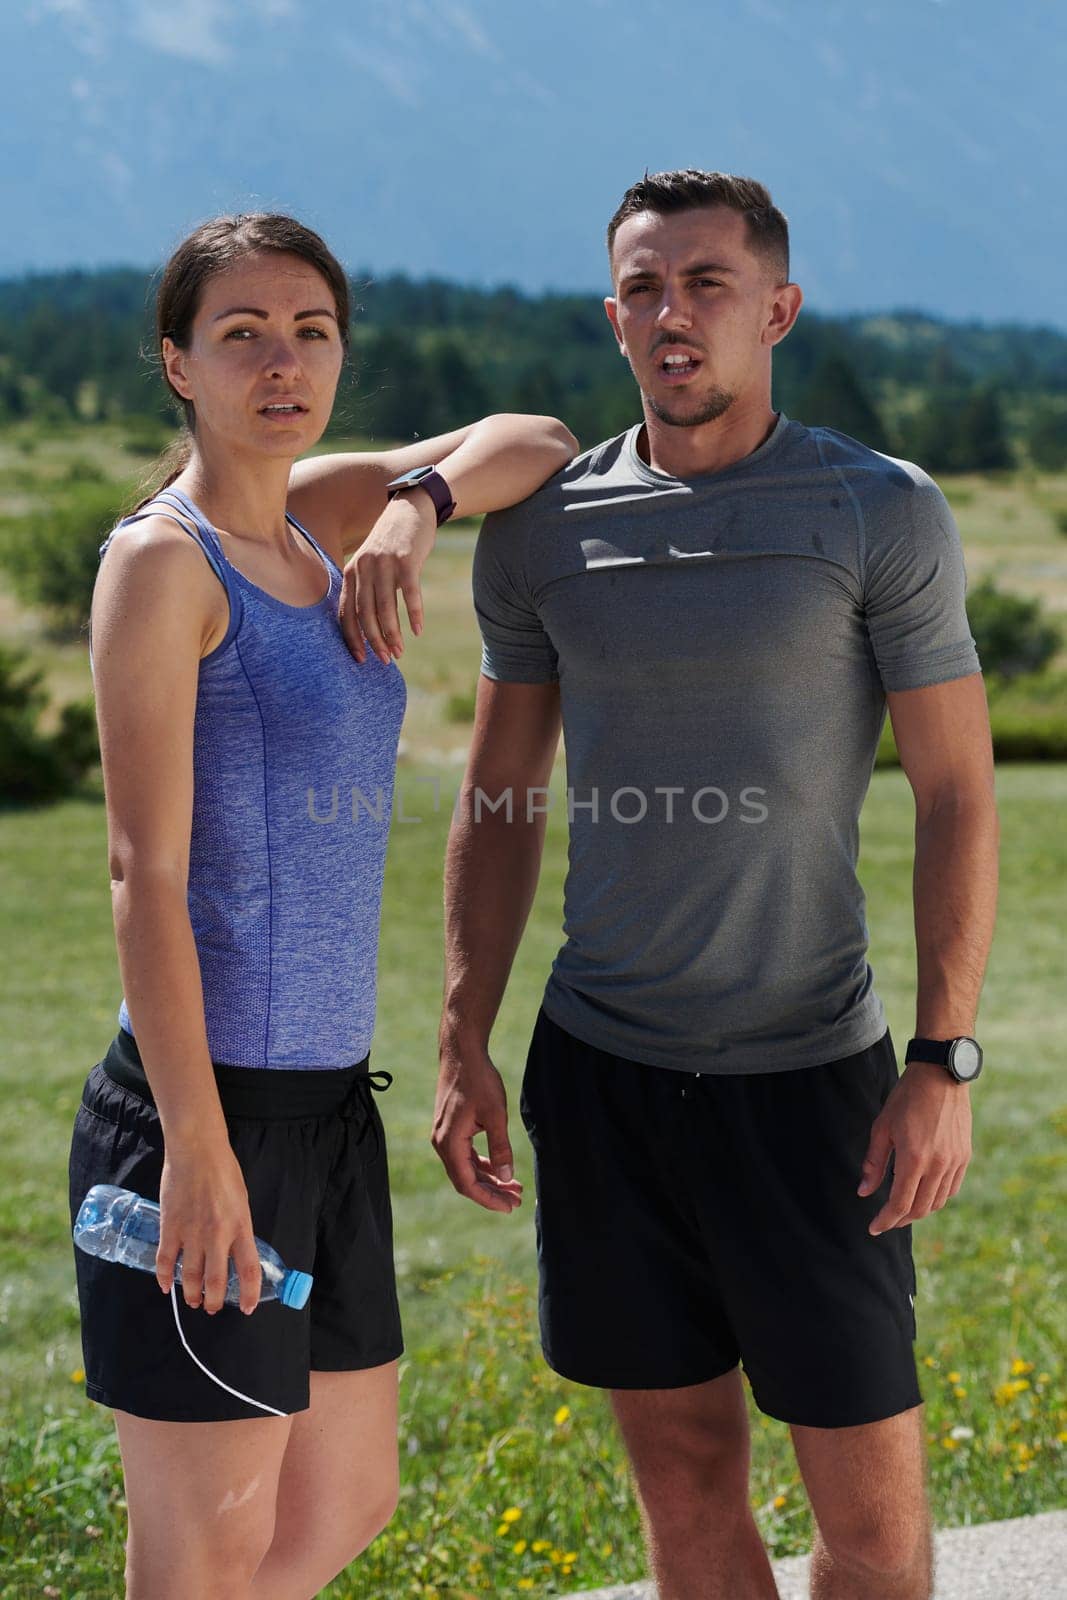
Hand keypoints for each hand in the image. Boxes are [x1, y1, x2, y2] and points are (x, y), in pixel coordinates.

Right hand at [156, 1139, 262, 1314]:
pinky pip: (166, 1261)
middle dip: (214, 1302)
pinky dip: (165, 1277)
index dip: (249, 1294)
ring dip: (192, 1294)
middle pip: (216, 1282)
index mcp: (240, 1227)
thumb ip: (238, 1228)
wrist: (197, 1151)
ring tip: (193, 1301)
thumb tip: (234, 1251)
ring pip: (191, 1277)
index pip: (248, 1270)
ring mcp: (192, 1233)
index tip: (247, 1307)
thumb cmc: (224, 1171)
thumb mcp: (241, 1201)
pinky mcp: (170, 1227)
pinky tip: (167, 1286)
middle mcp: (217, 1235)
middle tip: (211, 1307)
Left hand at [339, 488, 435, 663]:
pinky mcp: (406, 558)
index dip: (353, 638)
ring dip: (393, 633)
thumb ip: (365, 589)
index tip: (361, 660)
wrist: (411, 508)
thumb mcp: (370, 564)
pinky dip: (414, 614)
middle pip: (365, 613)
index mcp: (351, 572)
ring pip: (386, 606)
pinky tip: (418, 630)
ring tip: (400, 651)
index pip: (347, 612)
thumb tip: (367, 628)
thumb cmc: (391, 544)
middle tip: (386, 660)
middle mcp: (363, 567)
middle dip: (374, 640)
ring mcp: (384, 562)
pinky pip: (410, 592)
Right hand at [432, 1039, 524, 1213]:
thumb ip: (500, 1147)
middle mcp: (442, 1143)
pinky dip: (483, 1165)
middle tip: (516, 1201)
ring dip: (489, 1179)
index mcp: (450, 1143)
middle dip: (491, 1192)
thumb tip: (506, 1177)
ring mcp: (445, 1136)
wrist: (462, 1053)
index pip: (467, 1184)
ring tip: (514, 1187)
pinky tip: (500, 1169)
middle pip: (466, 1180)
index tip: (509, 1207)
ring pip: (466, 1169)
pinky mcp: (451, 1129)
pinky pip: (466, 1156)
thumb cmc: (479, 1080)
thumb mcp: (495, 1114)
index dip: (488, 1199)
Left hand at [858, 1060, 971, 1235]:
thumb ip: (874, 1163)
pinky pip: (952, 1188)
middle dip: (900, 1219)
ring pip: (937, 1202)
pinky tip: (924, 1193)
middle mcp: (938, 1165)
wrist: (941, 1074)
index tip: (873, 1228)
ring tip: (902, 1208)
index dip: (886, 1220)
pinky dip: (937, 1197)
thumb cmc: (906, 1098)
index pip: (900, 1204)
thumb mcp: (882, 1127)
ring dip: (919, 1210)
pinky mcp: (965, 1156)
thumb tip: (864, 1192)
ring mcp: (955, 1162)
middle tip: (886, 1220)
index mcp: (914, 1158)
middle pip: (920, 1209)